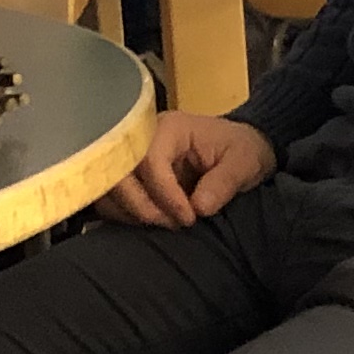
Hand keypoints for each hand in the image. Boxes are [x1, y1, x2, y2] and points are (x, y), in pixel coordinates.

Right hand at [103, 109, 273, 228]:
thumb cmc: (240, 150)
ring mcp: (130, 156)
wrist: (236, 151)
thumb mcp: (244, 162)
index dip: (164, 194)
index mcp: (170, 128)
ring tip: (164, 224)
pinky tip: (152, 223)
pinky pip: (110, 198)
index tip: (188, 217)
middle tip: (172, 224)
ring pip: (108, 187)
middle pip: (118, 172)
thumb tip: (199, 206)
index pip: (150, 159)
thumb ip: (224, 182)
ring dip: (130, 213)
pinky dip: (125, 215)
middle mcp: (141, 138)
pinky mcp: (128, 176)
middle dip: (142, 206)